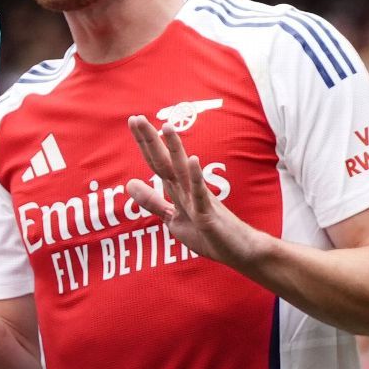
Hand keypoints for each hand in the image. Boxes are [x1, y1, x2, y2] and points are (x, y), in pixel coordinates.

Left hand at [124, 116, 264, 267]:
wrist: (239, 251)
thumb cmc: (207, 233)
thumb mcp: (173, 218)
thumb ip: (152, 201)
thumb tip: (129, 184)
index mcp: (178, 188)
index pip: (156, 161)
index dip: (144, 143)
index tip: (132, 120)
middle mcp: (187, 188)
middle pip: (165, 160)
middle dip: (151, 140)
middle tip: (136, 118)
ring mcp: (198, 198)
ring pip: (183, 171)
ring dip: (174, 149)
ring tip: (166, 127)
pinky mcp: (208, 213)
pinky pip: (201, 193)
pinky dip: (196, 177)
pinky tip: (193, 159)